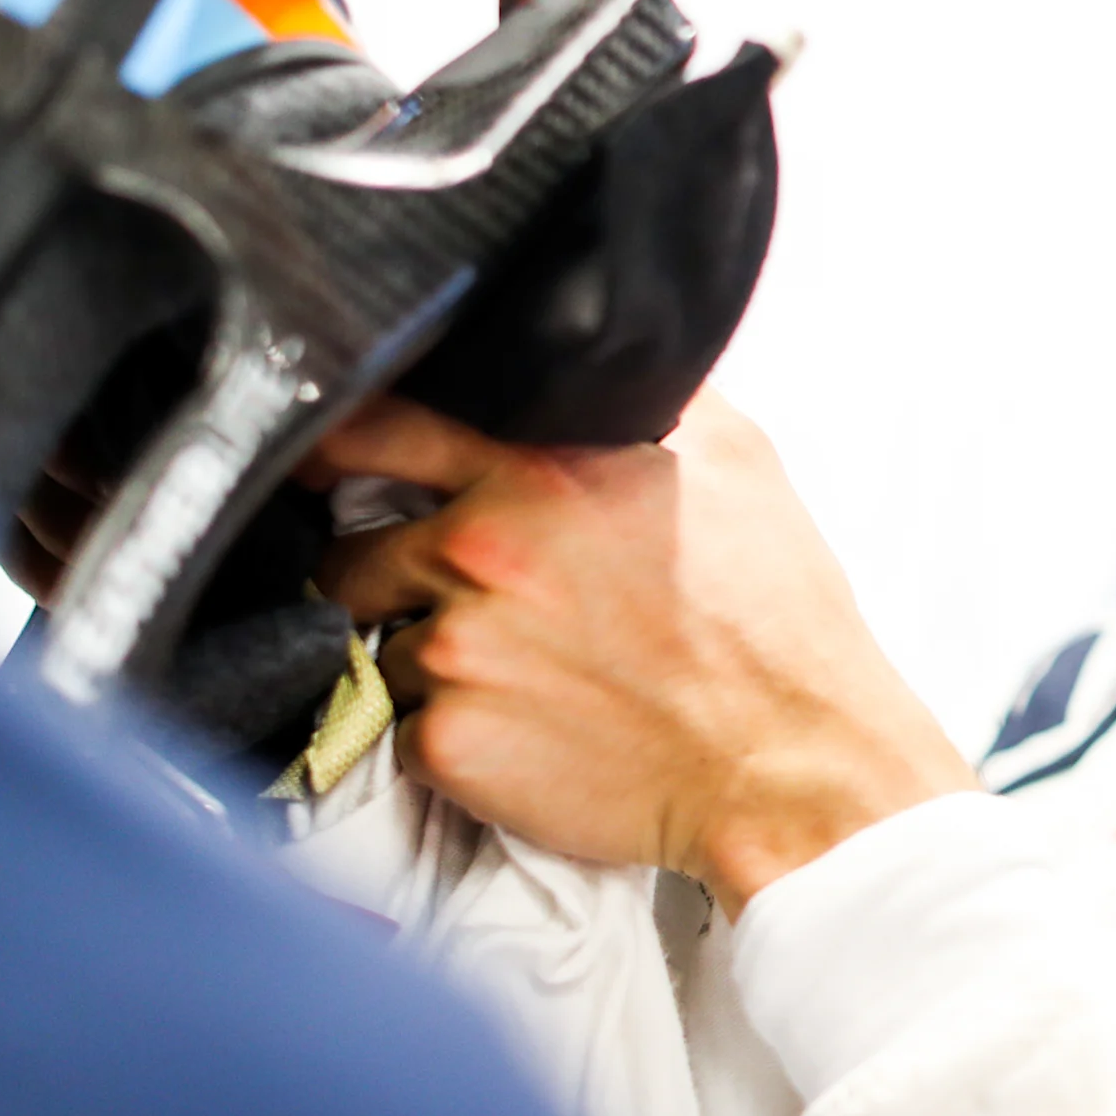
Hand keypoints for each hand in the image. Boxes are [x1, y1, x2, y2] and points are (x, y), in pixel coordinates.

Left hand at [313, 391, 980, 914]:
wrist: (789, 764)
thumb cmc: (772, 621)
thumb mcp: (740, 463)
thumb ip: (655, 396)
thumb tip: (622, 351)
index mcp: (540, 473)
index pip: (374, 428)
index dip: (335, 445)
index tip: (326, 465)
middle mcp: (481, 555)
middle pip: (347, 555)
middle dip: (382, 575)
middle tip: (447, 600)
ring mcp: (457, 655)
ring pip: (376, 650)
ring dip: (421, 663)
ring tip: (511, 676)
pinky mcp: (449, 745)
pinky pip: (400, 734)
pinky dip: (444, 735)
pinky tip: (520, 733)